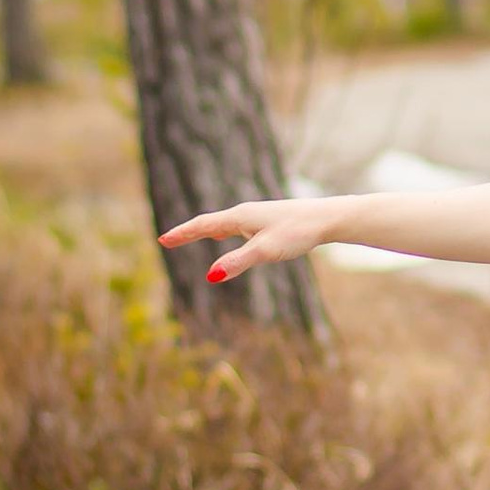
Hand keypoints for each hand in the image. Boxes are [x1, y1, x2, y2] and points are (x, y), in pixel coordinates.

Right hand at [160, 199, 324, 284]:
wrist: (327, 218)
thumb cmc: (297, 232)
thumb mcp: (265, 251)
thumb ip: (238, 262)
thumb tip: (211, 276)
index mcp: (240, 217)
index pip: (203, 225)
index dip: (182, 234)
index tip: (162, 240)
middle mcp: (246, 213)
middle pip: (210, 223)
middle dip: (189, 232)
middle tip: (169, 240)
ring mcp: (258, 216)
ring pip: (224, 224)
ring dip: (206, 231)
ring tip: (192, 235)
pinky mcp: (269, 222)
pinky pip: (237, 227)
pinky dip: (224, 232)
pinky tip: (229, 235)